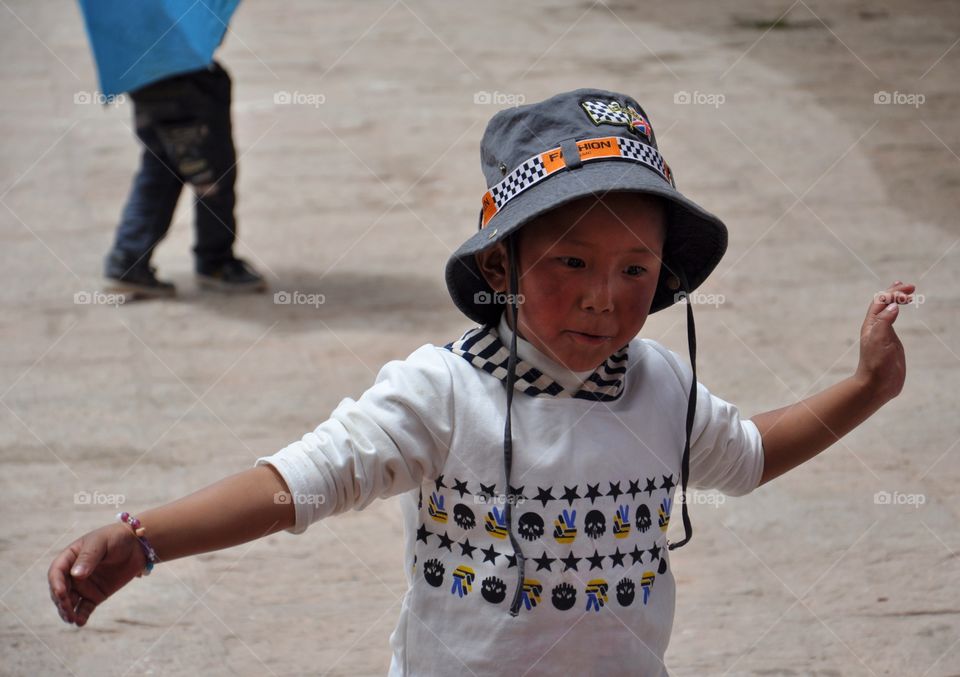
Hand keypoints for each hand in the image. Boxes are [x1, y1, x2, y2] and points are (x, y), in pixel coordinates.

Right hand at [47, 523, 146, 626]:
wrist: (137, 545)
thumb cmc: (116, 538)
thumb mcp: (101, 543)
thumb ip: (88, 558)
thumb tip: (75, 575)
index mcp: (70, 558)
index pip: (56, 572)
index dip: (56, 584)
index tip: (61, 594)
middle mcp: (73, 574)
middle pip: (60, 590)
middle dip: (61, 602)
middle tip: (67, 610)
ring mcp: (84, 586)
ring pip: (70, 602)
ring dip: (68, 612)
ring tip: (72, 619)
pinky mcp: (96, 595)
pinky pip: (85, 608)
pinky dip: (81, 616)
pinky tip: (80, 622)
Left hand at [855, 280, 914, 402]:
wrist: (877, 384)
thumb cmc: (876, 363)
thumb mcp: (879, 340)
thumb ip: (885, 322)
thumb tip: (893, 305)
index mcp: (871, 325)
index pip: (880, 302)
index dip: (893, 293)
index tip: (908, 292)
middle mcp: (876, 327)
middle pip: (883, 303)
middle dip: (895, 292)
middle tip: (910, 286)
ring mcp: (883, 333)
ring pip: (887, 310)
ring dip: (895, 299)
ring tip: (905, 291)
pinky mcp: (891, 341)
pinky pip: (891, 320)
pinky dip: (896, 311)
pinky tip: (899, 308)